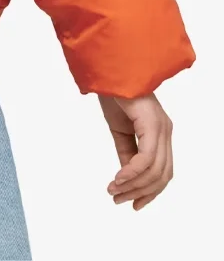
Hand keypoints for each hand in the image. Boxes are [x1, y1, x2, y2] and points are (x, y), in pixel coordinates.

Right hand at [98, 93, 173, 209]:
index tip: (131, 203)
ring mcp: (161, 128)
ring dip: (133, 185)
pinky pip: (146, 157)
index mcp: (160, 133)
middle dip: (140, 192)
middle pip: (162, 175)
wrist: (108, 70)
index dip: (150, 191)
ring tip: (114, 190)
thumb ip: (126, 152)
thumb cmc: (114, 94)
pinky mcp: (152, 124)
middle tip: (118, 200)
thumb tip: (127, 178)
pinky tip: (118, 178)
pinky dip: (132, 172)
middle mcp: (165, 132)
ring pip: (155, 170)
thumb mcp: (120, 130)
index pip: (163, 172)